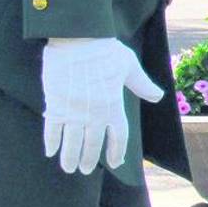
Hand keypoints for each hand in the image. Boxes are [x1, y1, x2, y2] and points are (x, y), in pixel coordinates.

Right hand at [42, 38, 163, 174]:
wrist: (78, 37)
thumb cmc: (105, 50)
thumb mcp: (129, 66)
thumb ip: (142, 84)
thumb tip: (157, 96)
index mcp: (113, 105)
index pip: (118, 136)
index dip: (117, 151)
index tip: (116, 162)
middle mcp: (94, 113)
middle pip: (92, 144)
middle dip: (89, 159)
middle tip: (84, 170)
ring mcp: (73, 110)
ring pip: (72, 142)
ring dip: (70, 157)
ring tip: (68, 168)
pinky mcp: (55, 103)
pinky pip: (52, 129)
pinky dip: (51, 142)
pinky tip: (50, 153)